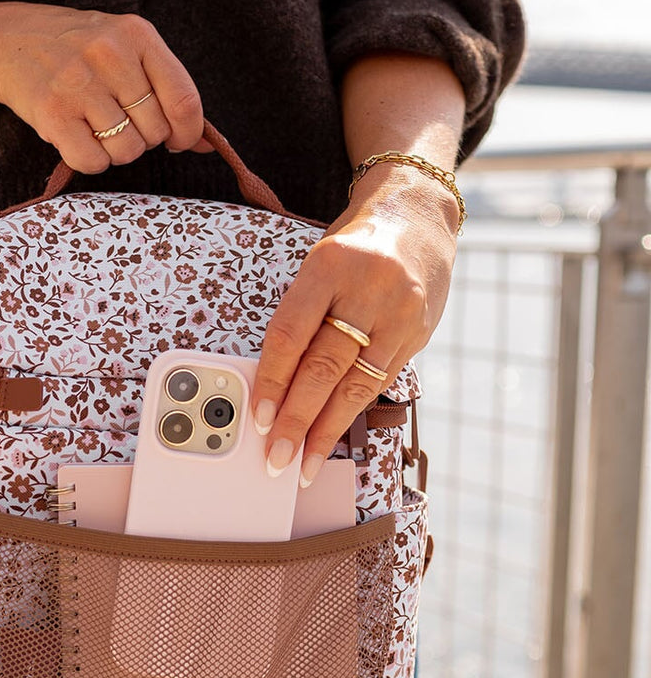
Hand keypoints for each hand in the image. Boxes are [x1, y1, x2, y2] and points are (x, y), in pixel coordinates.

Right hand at [0, 3, 212, 170]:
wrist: (11, 41)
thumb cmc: (81, 52)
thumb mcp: (127, 51)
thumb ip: (167, 90)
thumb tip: (207, 145)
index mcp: (137, 35)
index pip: (183, 99)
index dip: (188, 132)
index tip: (179, 141)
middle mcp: (109, 54)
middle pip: (156, 131)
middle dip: (144, 138)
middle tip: (120, 123)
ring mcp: (79, 83)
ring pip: (127, 150)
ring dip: (117, 151)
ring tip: (97, 128)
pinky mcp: (52, 112)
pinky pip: (93, 161)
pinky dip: (90, 160)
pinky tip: (77, 137)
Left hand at [252, 162, 459, 484]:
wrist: (416, 216)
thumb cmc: (355, 246)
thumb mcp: (320, 264)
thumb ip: (301, 316)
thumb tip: (273, 382)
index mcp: (329, 266)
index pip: (292, 333)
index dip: (273, 379)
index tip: (259, 416)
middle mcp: (368, 289)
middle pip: (324, 366)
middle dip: (297, 418)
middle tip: (277, 456)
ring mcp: (398, 312)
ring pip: (356, 383)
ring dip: (327, 429)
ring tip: (305, 461)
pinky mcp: (418, 332)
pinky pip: (381, 381)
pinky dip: (355, 412)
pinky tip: (337, 434)